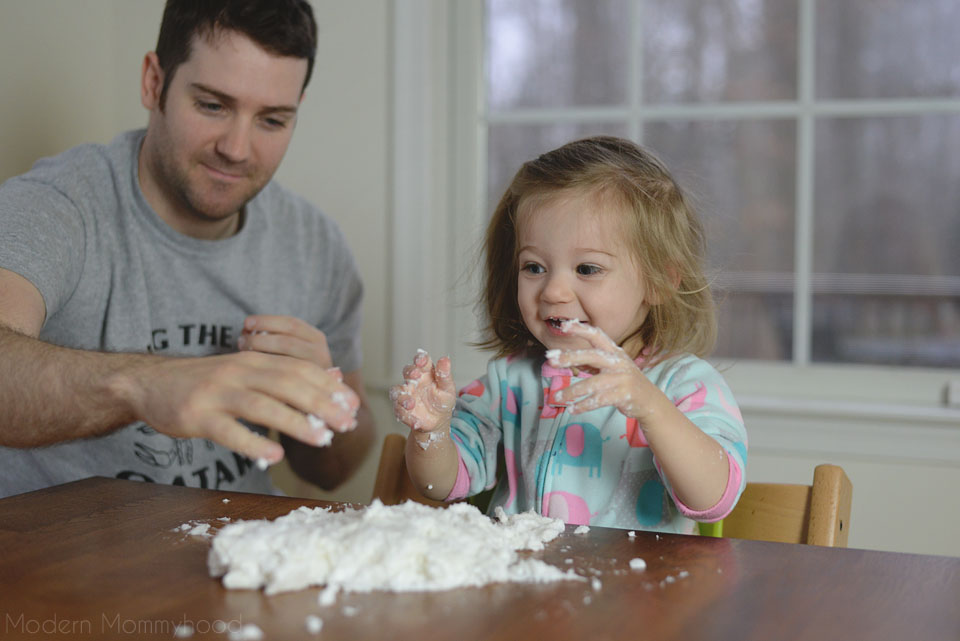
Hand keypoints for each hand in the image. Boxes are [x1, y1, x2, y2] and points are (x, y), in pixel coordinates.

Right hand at [125, 315, 358, 464]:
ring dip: (296, 423)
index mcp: (255, 361)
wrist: (150, 383)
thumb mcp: (245, 373)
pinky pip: (229, 431)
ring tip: (322, 439)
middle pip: (288, 384)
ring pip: (263, 406)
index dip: (329, 386)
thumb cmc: (207, 383)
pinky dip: (253, 444)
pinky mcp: (198, 416)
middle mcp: (239, 372)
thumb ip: (282, 377)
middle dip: (323, 403)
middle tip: (348, 424)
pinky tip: (275, 457)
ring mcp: (218, 393)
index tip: (353, 404)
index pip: (300, 369)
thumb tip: (332, 379)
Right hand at [390, 350, 455, 431]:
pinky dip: (406, 416)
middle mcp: (413, 381)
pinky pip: (398, 410)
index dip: (420, 359)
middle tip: (415, 375)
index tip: (422, 361)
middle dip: (410, 372)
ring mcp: (405, 394)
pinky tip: (416, 422)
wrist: (438, 421)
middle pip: (407, 371)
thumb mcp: (447, 389)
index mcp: (426, 372)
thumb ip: (444, 375)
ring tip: (411, 404)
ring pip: (397, 391)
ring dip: (402, 397)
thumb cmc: (443, 401)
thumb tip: (445, 359)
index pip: (421, 361)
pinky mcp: (401, 408)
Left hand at [547, 321, 659, 422]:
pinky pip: (598, 400)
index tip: (563, 326)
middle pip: (592, 356)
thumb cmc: (625, 381)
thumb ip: (593, 360)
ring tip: (556, 396)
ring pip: (592, 383)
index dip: (581, 329)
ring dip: (572, 391)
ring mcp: (622, 379)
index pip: (597, 335)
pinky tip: (572, 409)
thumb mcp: (613, 366)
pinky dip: (583, 405)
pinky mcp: (623, 395)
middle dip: (570, 357)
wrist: (650, 401)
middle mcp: (618, 362)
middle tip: (550, 359)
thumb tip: (565, 356)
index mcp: (615, 352)